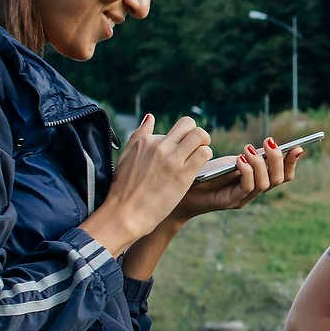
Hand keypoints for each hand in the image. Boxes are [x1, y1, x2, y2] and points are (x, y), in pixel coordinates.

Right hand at [106, 115, 211, 237]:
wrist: (124, 213)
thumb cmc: (123, 190)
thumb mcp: (126, 156)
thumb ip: (140, 135)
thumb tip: (150, 117)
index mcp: (145, 141)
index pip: (175, 126)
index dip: (184, 135)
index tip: (183, 146)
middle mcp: (159, 146)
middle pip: (189, 124)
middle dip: (197, 134)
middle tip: (197, 148)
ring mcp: (171, 159)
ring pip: (200, 136)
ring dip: (204, 145)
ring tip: (200, 157)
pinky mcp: (182, 174)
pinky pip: (204, 153)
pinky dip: (206, 157)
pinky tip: (199, 167)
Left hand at [170, 137, 305, 222]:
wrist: (180, 190)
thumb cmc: (203, 174)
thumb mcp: (228, 161)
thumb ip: (247, 157)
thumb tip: (267, 145)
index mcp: (257, 179)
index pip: (283, 174)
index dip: (292, 162)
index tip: (299, 147)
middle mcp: (254, 191)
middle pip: (279, 179)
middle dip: (278, 159)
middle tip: (268, 142)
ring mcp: (243, 198)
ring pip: (265, 184)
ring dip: (260, 164)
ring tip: (247, 150)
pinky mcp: (231, 202)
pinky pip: (247, 188)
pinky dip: (247, 172)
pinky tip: (239, 160)